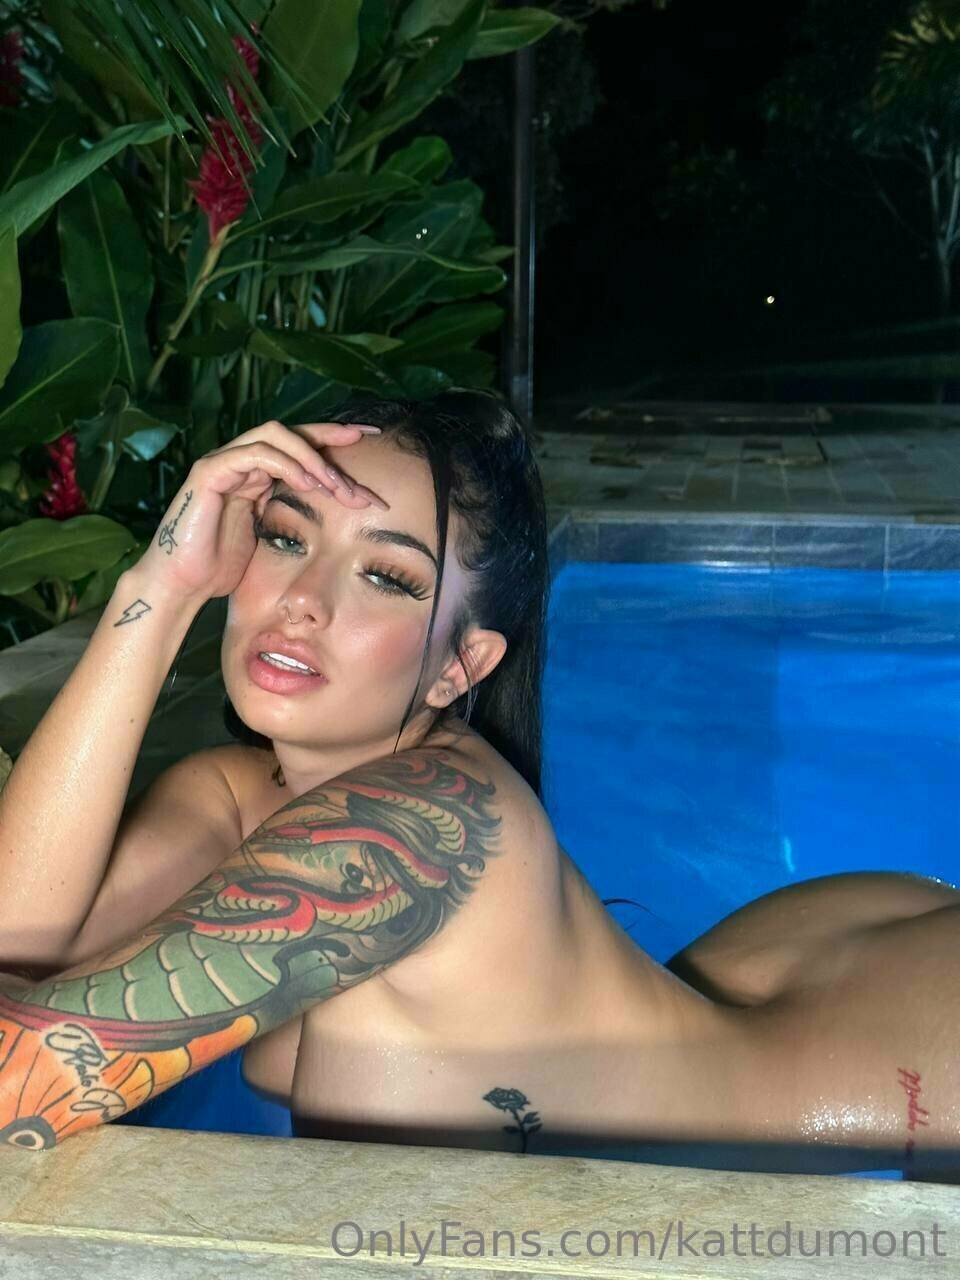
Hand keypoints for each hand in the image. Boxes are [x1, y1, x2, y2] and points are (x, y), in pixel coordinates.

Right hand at [134, 420, 386, 602]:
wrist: (181, 586)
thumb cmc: (221, 569)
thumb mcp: (271, 540)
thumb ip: (295, 519)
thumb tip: (341, 516)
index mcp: (258, 476)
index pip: (300, 446)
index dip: (334, 439)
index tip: (372, 439)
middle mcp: (241, 462)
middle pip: (292, 432)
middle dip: (331, 437)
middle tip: (366, 444)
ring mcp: (223, 463)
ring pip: (275, 435)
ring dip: (312, 455)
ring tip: (337, 482)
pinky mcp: (209, 472)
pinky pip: (254, 453)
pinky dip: (285, 463)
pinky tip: (307, 483)